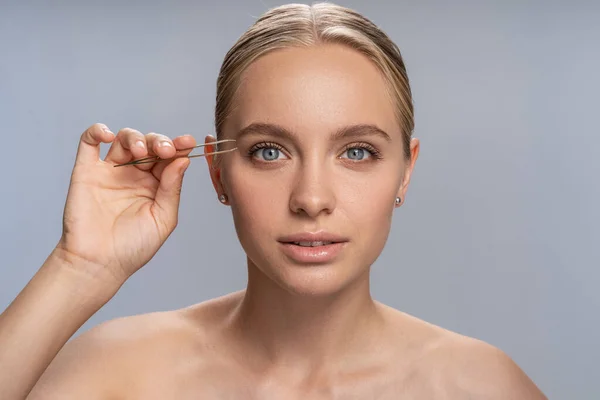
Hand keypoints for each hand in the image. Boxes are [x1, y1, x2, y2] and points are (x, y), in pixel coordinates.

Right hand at [55, 123, 194, 285]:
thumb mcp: (163, 218)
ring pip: (124, 139)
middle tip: (165, 150)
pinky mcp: (86, 171)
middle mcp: (135, 175)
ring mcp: (111, 171)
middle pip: (149, 144)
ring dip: (135, 137)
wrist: (99, 263)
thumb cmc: (133, 247)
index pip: (169, 158)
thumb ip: (172, 188)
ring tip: (141, 151)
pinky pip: (89, 142)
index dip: (179, 146)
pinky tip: (109, 136)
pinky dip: (97, 131)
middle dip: (160, 141)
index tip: (188, 142)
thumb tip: (183, 160)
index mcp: (157, 185)